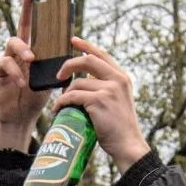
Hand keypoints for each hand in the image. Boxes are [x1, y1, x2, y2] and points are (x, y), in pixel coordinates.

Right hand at [0, 0, 56, 149]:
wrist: (21, 116)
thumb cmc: (36, 95)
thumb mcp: (50, 78)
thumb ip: (58, 64)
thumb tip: (76, 52)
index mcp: (33, 49)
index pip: (37, 26)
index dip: (37, 9)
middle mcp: (19, 50)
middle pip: (22, 24)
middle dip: (27, 7)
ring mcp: (8, 58)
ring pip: (13, 43)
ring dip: (24, 48)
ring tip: (32, 58)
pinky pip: (5, 64)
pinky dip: (16, 72)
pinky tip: (23, 83)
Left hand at [55, 37, 151, 172]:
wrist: (128, 144)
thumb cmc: (119, 127)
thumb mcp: (118, 101)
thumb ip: (106, 88)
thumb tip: (84, 81)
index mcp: (122, 77)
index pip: (102, 55)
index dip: (86, 46)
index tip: (73, 40)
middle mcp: (117, 80)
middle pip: (88, 61)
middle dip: (69, 64)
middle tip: (59, 75)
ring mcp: (109, 89)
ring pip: (78, 83)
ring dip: (65, 93)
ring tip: (61, 103)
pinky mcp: (99, 101)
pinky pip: (73, 96)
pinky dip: (62, 102)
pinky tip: (58, 109)